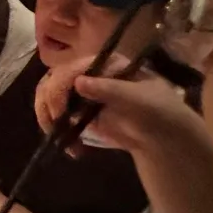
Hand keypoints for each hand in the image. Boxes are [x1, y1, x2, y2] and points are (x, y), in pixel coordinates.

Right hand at [34, 54, 192, 155]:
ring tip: (58, 137)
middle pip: (52, 81)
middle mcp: (87, 75)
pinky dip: (58, 132)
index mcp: (103, 64)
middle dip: (48, 104)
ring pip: (48, 99)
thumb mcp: (139, 98)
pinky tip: (71, 148)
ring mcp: (80, 95)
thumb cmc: (159, 110)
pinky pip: (57, 118)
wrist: (165, 136)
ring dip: (48, 119)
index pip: (70, 69)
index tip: (60, 111)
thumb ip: (110, 89)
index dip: (59, 87)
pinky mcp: (78, 114)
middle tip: (55, 126)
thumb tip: (78, 82)